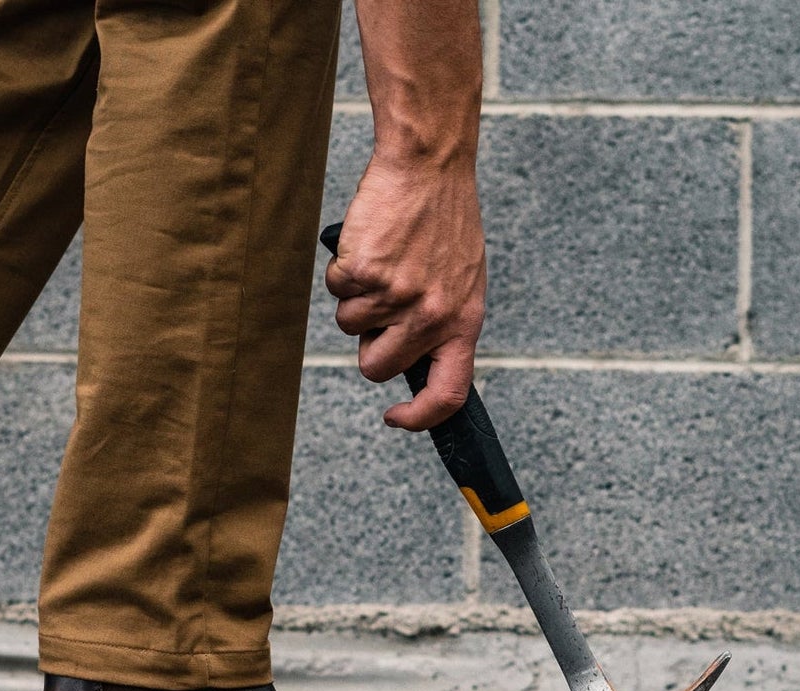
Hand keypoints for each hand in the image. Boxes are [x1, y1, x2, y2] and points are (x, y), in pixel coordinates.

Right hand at [326, 152, 486, 430]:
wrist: (429, 164)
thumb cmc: (443, 221)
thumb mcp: (461, 281)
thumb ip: (442, 324)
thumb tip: (413, 363)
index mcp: (463, 322)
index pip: (448, 393)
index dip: (419, 417)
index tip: (396, 416)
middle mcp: (430, 316)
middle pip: (377, 367)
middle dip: (369, 343)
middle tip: (383, 304)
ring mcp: (396, 296)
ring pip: (350, 328)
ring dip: (356, 300)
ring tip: (384, 261)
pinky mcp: (364, 274)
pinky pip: (336, 292)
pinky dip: (343, 271)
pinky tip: (369, 244)